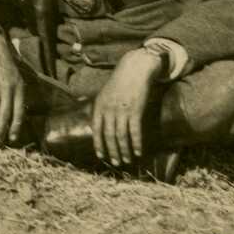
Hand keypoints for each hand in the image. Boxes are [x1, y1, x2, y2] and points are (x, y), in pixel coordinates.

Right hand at [0, 25, 28, 144]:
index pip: (19, 112)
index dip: (15, 127)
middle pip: (5, 114)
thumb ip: (18, 95)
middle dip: (0, 129)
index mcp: (19, 89)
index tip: (12, 138)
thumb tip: (18, 115)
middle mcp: (8, 89)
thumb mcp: (18, 79)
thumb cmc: (6, 66)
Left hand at [91, 49, 163, 167]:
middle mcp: (108, 110)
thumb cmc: (119, 83)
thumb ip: (100, 109)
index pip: (97, 130)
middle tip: (116, 163)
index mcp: (99, 106)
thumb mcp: (103, 93)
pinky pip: (135, 131)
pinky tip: (138, 152)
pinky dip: (136, 143)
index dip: (98, 144)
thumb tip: (95, 124)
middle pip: (109, 136)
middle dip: (112, 151)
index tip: (101, 156)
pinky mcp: (135, 111)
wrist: (134, 70)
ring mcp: (122, 111)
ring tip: (127, 160)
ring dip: (124, 151)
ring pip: (121, 136)